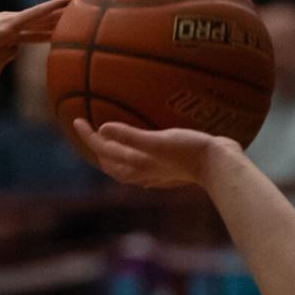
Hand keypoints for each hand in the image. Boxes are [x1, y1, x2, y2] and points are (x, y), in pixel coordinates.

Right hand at [0, 0, 71, 89]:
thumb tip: (16, 51)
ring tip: (77, 1)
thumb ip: (6, 58)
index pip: (32, 33)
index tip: (64, 30)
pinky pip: (33, 14)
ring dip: (58, 10)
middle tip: (78, 12)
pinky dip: (49, 7)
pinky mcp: (7, 25)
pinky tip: (64, 1)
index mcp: (4, 37)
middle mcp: (7, 26)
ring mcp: (7, 24)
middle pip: (38, 22)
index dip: (48, 31)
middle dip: (57, 18)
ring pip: (39, 15)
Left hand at [73, 119, 239, 188]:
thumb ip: (129, 136)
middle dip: (97, 148)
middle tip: (88, 130)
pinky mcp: (166, 172)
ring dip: (112, 155)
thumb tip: (103, 129)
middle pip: (110, 163)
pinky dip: (131, 157)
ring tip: (108, 143)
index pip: (103, 150)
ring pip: (123, 167)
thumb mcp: (157, 141)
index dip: (88, 135)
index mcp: (135, 164)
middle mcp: (141, 172)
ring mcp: (153, 174)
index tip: (76, 120)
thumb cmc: (188, 151)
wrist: (218, 166)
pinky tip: (138, 151)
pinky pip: (140, 166)